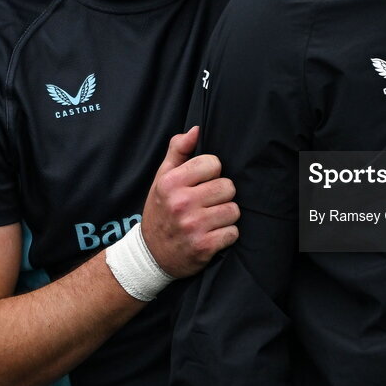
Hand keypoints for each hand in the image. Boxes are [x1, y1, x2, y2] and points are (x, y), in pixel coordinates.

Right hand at [140, 127, 238, 277]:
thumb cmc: (161, 210)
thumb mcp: (162, 178)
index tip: (203, 183)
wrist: (151, 255)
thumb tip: (197, 129)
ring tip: (211, 220)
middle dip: (221, 195)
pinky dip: (227, 235)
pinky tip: (213, 235)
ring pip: (234, 210)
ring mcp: (193, 225)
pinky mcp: (203, 246)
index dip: (212, 173)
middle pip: (228, 187)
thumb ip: (178, 150)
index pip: (213, 163)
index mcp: (171, 182)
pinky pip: (233, 232)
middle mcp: (181, 202)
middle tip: (208, 204)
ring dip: (226, 216)